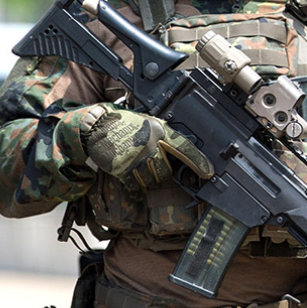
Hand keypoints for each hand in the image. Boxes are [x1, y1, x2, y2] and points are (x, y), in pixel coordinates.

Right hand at [79, 104, 212, 189]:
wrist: (97, 125)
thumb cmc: (126, 124)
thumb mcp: (150, 123)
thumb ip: (165, 136)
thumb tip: (183, 153)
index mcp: (160, 130)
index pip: (185, 148)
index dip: (199, 162)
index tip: (208, 173)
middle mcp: (150, 144)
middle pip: (167, 170)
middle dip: (163, 170)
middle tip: (152, 162)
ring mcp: (136, 158)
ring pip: (152, 179)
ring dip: (148, 176)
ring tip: (139, 163)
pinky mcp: (122, 168)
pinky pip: (135, 184)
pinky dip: (134, 181)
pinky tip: (129, 169)